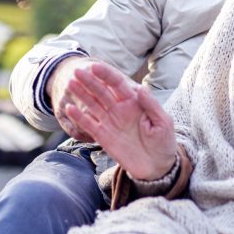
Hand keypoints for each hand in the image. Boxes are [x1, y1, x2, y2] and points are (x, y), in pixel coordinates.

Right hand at [63, 61, 176, 180]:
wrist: (157, 166)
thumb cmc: (163, 141)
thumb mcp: (163, 122)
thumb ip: (151, 105)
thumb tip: (140, 88)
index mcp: (134, 101)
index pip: (118, 83)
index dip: (106, 74)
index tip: (95, 66)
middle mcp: (120, 108)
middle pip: (102, 91)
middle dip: (90, 81)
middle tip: (77, 72)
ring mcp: (110, 121)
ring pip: (93, 104)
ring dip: (81, 94)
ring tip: (70, 84)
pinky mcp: (103, 136)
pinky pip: (89, 124)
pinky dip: (79, 117)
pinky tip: (69, 108)